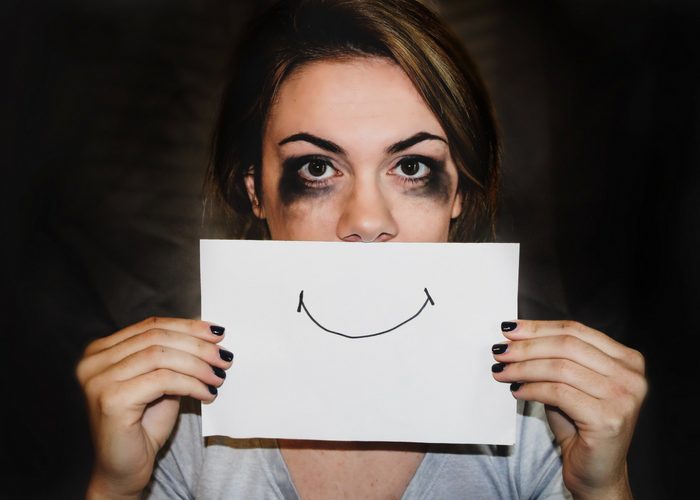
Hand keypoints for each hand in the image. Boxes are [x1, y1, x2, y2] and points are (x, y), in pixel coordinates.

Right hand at [76, 317, 232, 498]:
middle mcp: (93, 361)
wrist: (124, 470)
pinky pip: (163, 380)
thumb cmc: (143, 427)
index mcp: (101, 351)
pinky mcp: (111, 399)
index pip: (151, 326)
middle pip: (156, 337)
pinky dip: (191, 384)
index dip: (188, 326)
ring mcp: (99, 380)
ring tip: (219, 376)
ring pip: (161, 356)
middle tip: (224, 357)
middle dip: (197, 345)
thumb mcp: (161, 382)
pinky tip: (207, 393)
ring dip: (198, 365)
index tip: (218, 333)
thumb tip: (208, 336)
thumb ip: (173, 357)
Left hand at [491, 320, 646, 499]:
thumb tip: (515, 337)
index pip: (576, 331)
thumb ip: (554, 358)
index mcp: (627, 360)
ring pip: (560, 368)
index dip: (539, 328)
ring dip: (524, 368)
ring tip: (501, 371)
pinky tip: (516, 391)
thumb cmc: (580, 426)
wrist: (596, 473)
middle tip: (500, 351)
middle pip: (567, 346)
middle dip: (528, 346)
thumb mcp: (570, 384)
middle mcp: (631, 376)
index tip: (509, 329)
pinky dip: (532, 389)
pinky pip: (558, 393)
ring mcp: (623, 398)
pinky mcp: (608, 419)